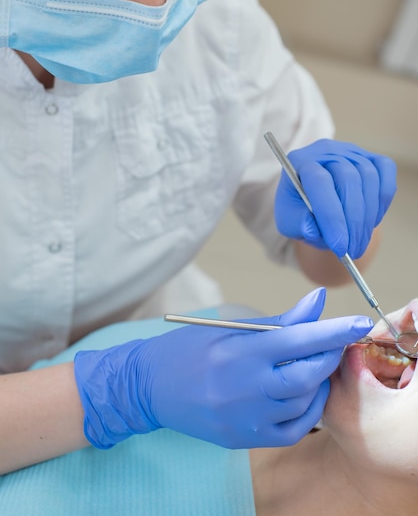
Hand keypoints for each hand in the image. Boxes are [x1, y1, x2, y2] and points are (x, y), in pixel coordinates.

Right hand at [74, 288, 372, 448]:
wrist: (148, 387)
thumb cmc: (188, 350)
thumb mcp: (231, 327)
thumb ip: (279, 320)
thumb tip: (316, 302)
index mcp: (238, 352)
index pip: (298, 339)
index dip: (333, 330)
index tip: (357, 322)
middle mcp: (243, 387)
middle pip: (307, 374)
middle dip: (328, 356)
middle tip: (332, 342)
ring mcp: (243, 418)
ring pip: (302, 403)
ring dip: (316, 381)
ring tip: (309, 364)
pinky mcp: (242, 438)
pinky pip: (291, 430)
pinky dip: (306, 411)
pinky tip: (301, 393)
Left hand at [274, 139, 396, 257]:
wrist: (316, 202)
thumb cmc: (300, 210)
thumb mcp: (289, 221)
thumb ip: (297, 224)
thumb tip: (312, 229)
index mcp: (300, 161)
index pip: (319, 182)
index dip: (331, 215)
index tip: (339, 246)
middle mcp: (326, 151)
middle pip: (347, 180)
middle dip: (353, 222)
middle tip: (352, 251)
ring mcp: (351, 151)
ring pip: (369, 179)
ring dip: (367, 217)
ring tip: (358, 242)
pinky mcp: (371, 158)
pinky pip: (385, 175)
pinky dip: (382, 201)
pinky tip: (371, 220)